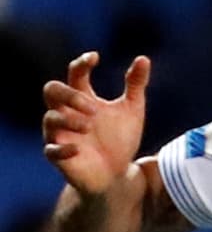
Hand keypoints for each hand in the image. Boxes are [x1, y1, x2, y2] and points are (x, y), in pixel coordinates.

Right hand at [43, 53, 150, 196]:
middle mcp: (68, 113)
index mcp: (84, 98)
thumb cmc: (121, 138)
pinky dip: (63, 147)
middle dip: (69, 93)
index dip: (81, 63)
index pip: (75, 74)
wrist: (118, 173)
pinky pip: (51, 150)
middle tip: (91, 105)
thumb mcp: (132, 109)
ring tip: (89, 125)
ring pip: (49, 118)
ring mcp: (61, 135)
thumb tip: (142, 58)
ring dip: (68, 119)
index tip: (95, 58)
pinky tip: (78, 148)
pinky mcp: (60, 157)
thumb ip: (135, 84)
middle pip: (52, 90)